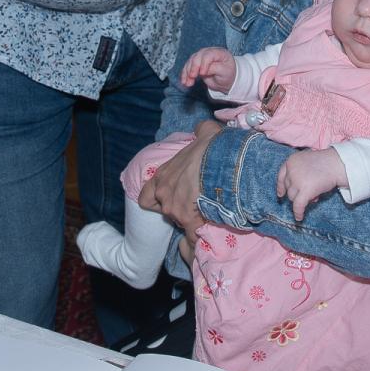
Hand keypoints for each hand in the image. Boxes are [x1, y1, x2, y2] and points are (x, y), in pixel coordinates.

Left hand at [138, 119, 221, 240]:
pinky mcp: (189, 222)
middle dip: (181, 210)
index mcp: (163, 175)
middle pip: (167, 211)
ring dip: (193, 221)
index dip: (156, 201)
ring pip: (181, 223)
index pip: (146, 197)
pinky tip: (205, 241)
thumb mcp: (205, 133)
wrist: (223, 161)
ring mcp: (174, 210)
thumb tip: (202, 129)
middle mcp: (164, 194)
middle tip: (199, 204)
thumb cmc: (212, 146)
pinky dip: (196, 241)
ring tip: (210, 215)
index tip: (169, 200)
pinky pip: (191, 239)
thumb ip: (200, 132)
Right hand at [179, 46, 235, 92]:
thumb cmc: (228, 74)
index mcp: (219, 52)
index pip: (208, 55)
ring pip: (190, 62)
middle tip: (192, 77)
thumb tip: (202, 71)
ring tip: (187, 83)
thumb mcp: (225, 72)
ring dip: (187, 72)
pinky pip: (188, 67)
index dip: (204, 63)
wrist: (226, 80)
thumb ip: (214, 69)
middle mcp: (209, 52)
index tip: (202, 74)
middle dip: (193, 67)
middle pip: (197, 56)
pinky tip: (184, 81)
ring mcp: (201, 57)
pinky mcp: (196, 64)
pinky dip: (185, 74)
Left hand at [276, 148, 347, 220]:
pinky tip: (299, 218)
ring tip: (314, 197)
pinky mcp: (305, 191)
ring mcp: (297, 181)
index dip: (280, 186)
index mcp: (291, 161)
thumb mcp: (308, 161)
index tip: (281, 194)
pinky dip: (298, 212)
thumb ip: (300, 172)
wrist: (337, 164)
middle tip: (308, 194)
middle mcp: (291, 171)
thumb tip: (299, 191)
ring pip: (292, 197)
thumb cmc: (326, 162)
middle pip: (288, 188)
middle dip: (296, 193)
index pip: (281, 176)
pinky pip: (298, 205)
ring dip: (301, 199)